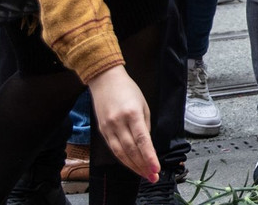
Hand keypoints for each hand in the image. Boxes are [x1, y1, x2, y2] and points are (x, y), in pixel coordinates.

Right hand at [89, 66, 159, 182]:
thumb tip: (147, 145)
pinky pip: (113, 148)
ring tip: (144, 174)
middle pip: (131, 150)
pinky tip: (131, 164)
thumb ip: (145, 126)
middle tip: (152, 176)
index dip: (149, 157)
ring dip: (133, 166)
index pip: (142, 141)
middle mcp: (118, 122)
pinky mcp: (101, 130)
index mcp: (132, 114)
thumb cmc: (128, 90)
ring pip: (120, 153)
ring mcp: (108, 127)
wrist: (104, 80)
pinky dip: (123, 158)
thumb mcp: (143, 105)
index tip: (156, 168)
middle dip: (143, 166)